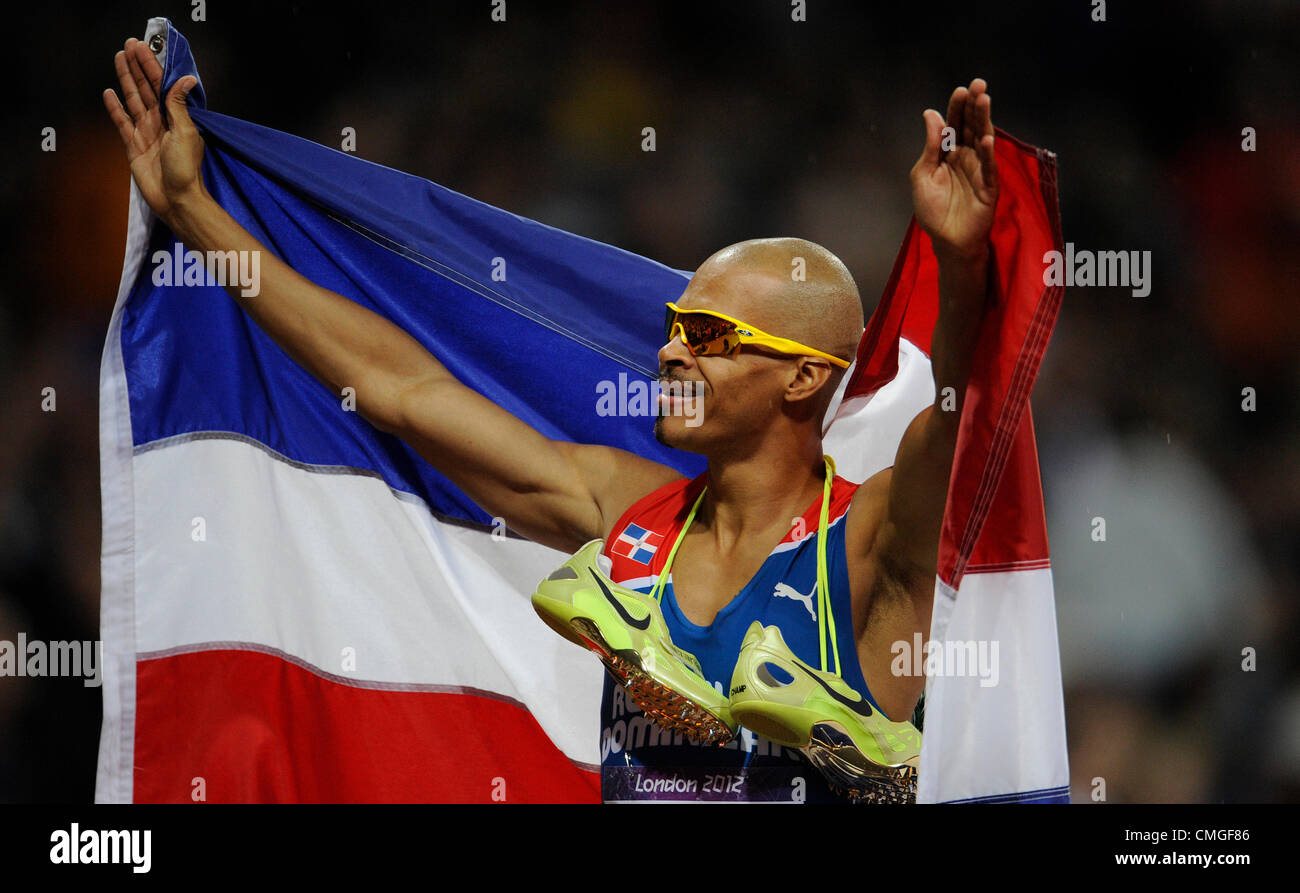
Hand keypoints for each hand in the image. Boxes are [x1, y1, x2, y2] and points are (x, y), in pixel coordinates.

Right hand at [102, 37, 206, 226]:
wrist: (176, 199)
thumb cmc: (186, 169)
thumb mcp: (186, 133)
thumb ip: (179, 105)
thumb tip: (186, 79)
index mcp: (176, 117)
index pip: (162, 85)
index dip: (152, 66)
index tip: (143, 47)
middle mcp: (161, 122)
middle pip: (146, 88)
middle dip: (138, 67)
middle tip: (129, 45)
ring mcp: (146, 133)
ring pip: (133, 100)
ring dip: (126, 80)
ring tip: (119, 59)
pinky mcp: (133, 146)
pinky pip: (122, 122)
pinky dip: (115, 108)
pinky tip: (109, 93)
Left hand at [909, 78, 998, 262]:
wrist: (946, 241)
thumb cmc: (932, 210)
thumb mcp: (922, 174)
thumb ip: (930, 146)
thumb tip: (931, 113)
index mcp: (948, 153)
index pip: (954, 125)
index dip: (957, 108)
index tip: (960, 90)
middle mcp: (966, 157)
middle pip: (971, 127)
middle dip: (974, 106)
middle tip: (978, 85)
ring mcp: (979, 170)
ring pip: (983, 140)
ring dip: (984, 121)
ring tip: (984, 100)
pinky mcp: (988, 187)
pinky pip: (989, 168)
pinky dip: (987, 154)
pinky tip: (985, 139)